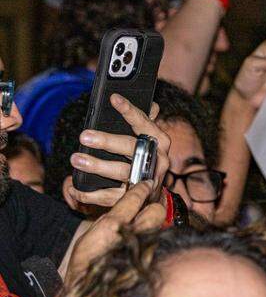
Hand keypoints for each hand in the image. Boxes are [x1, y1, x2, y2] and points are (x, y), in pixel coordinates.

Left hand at [68, 94, 170, 210]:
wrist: (154, 192)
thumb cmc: (146, 157)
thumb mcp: (150, 138)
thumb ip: (146, 122)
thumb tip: (153, 105)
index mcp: (159, 141)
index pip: (144, 123)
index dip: (130, 111)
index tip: (114, 98)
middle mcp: (156, 160)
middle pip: (132, 149)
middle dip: (108, 142)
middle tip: (84, 136)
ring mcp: (146, 180)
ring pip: (122, 173)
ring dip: (98, 166)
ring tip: (77, 160)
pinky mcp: (133, 197)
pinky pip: (111, 196)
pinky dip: (90, 194)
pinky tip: (74, 187)